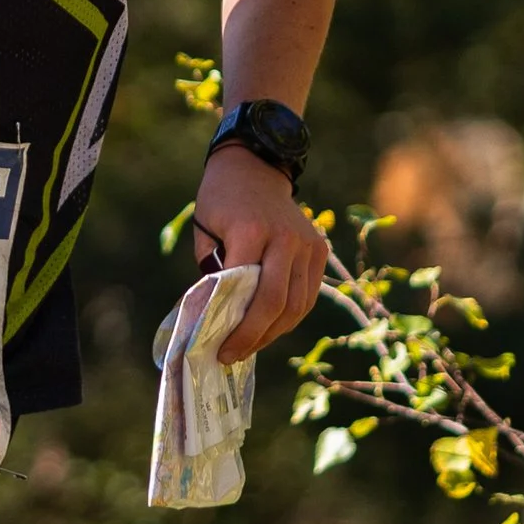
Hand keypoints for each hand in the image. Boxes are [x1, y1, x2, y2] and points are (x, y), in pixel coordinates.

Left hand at [192, 144, 326, 361]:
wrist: (254, 167)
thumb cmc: (221, 202)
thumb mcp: (205, 231)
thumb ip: (212, 272)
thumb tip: (214, 319)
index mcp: (252, 231)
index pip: (245, 290)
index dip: (233, 325)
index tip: (217, 348)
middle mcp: (286, 238)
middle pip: (275, 303)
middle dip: (253, 337)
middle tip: (231, 356)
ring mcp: (307, 245)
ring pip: (296, 305)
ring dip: (273, 333)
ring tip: (249, 347)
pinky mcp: (319, 251)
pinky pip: (307, 295)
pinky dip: (289, 317)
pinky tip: (269, 329)